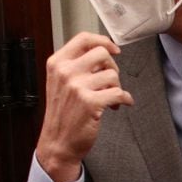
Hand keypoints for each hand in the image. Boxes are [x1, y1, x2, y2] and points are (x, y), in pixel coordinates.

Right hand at [35, 32, 133, 181]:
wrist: (58, 143)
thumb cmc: (62, 114)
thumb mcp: (60, 82)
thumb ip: (76, 65)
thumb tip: (103, 52)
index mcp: (57, 63)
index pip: (83, 39)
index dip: (103, 41)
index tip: (113, 49)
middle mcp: (65, 72)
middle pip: (102, 53)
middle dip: (112, 67)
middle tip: (111, 81)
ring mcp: (77, 87)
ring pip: (112, 75)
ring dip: (117, 87)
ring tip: (110, 98)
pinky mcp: (90, 102)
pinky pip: (119, 93)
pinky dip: (125, 99)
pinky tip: (120, 104)